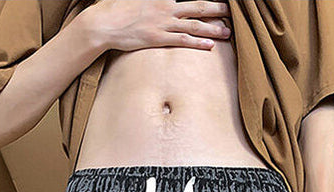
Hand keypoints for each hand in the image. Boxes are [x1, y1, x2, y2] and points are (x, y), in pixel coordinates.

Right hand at [85, 0, 231, 52]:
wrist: (103, 22)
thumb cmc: (115, 8)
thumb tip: (163, 1)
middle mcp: (166, 7)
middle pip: (197, 7)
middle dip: (216, 8)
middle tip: (230, 10)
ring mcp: (162, 23)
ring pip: (194, 25)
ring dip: (212, 28)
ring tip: (227, 32)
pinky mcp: (157, 38)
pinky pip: (182, 41)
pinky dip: (197, 43)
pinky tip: (210, 46)